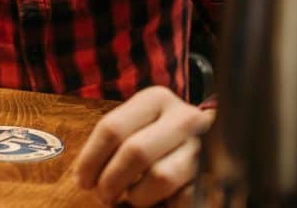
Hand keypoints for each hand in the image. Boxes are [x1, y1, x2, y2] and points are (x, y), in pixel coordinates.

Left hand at [73, 86, 214, 205]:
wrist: (212, 139)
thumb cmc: (158, 135)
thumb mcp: (137, 125)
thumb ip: (114, 140)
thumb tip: (83, 177)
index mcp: (155, 99)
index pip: (112, 128)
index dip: (91, 159)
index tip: (82, 180)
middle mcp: (182, 117)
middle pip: (135, 152)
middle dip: (111, 180)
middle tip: (103, 195)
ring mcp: (202, 146)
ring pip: (161, 177)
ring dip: (138, 196)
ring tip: (130, 197)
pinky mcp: (215, 174)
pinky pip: (184, 198)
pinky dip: (164, 205)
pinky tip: (157, 202)